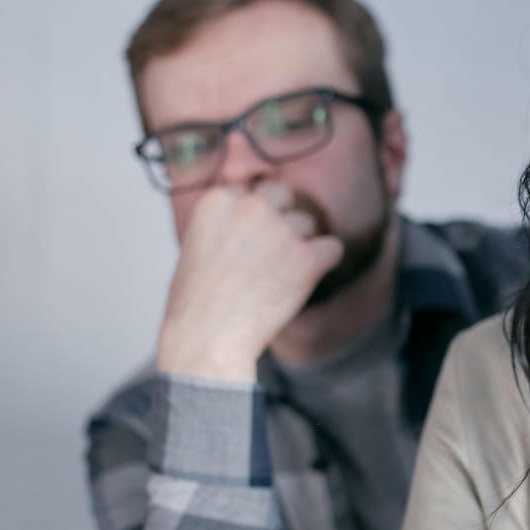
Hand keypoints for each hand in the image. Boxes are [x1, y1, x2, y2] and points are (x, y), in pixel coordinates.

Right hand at [156, 183, 342, 382]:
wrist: (206, 339)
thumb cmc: (196, 302)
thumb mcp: (196, 244)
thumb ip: (225, 221)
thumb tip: (250, 207)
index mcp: (219, 200)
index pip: (251, 190)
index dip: (253, 217)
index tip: (247, 241)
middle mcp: (252, 207)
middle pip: (284, 194)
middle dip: (281, 218)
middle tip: (271, 252)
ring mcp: (281, 231)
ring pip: (309, 224)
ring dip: (300, 245)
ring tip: (277, 277)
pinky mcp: (306, 257)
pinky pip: (333, 247)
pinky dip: (324, 263)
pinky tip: (305, 280)